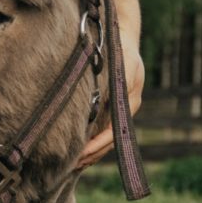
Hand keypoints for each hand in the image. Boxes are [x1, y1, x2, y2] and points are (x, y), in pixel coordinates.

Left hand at [75, 37, 144, 169]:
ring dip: (91, 152)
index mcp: (129, 102)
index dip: (96, 146)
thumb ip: (119, 81)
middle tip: (71, 166)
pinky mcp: (112, 106)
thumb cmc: (122, 49)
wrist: (123, 36)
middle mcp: (126, 109)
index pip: (112, 133)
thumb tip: (111, 101)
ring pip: (106, 138)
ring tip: (73, 164)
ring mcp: (120, 109)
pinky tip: (79, 149)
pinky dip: (92, 141)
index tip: (80, 156)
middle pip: (109, 141)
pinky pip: (103, 129)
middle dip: (92, 155)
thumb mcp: (123, 63)